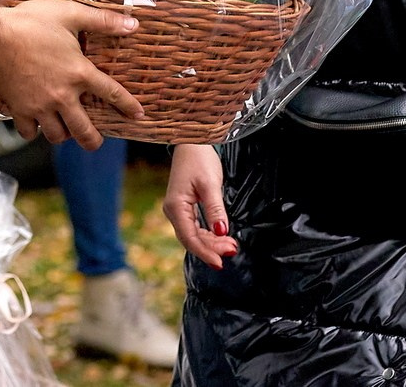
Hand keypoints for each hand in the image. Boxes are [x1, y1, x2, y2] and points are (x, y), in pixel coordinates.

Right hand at [0, 0, 145, 150]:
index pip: (112, 93)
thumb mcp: (70, 14)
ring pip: (57, 136)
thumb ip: (103, 21)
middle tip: (95, 142)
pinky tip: (36, 125)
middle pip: (84, 131)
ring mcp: (40, 106)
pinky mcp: (19, 110)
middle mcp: (63, 95)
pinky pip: (30, 132)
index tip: (138, 115)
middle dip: (93, 141)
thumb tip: (133, 24)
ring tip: (64, 130)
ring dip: (63, 135)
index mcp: (79, 73)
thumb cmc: (30, 23)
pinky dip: (34, 132)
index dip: (128, 106)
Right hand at [163, 144, 237, 268]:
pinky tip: (221, 237)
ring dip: (211, 242)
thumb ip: (215, 209)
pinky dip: (208, 234)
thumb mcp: (210, 183)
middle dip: (212, 248)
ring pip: (194, 234)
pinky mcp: (184, 208)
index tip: (220, 262)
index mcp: (175, 206)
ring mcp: (177, 210)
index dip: (205, 252)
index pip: (190, 237)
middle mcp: (173, 211)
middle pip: (191, 238)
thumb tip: (221, 231)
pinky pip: (195, 227)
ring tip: (231, 245)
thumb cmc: (199, 159)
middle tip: (233, 249)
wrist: (192, 143)